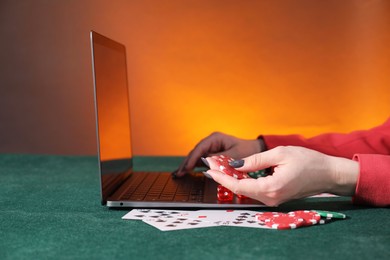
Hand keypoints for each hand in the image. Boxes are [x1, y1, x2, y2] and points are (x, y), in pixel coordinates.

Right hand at [173, 132, 264, 176]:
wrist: (256, 150)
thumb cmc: (248, 150)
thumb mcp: (235, 155)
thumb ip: (221, 159)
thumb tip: (206, 163)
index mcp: (215, 138)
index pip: (200, 149)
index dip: (192, 159)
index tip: (187, 168)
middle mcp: (211, 142)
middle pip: (195, 152)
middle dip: (186, 163)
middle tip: (178, 174)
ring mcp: (211, 148)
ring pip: (196, 157)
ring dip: (188, 165)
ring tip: (179, 174)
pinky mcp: (213, 155)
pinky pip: (201, 160)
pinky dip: (195, 166)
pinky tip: (187, 172)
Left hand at [204, 146, 358, 205]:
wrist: (328, 173)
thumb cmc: (308, 161)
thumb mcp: (280, 154)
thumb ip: (255, 161)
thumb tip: (235, 164)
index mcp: (271, 188)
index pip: (239, 185)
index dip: (222, 177)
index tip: (210, 169)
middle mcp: (270, 199)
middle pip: (240, 190)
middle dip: (225, 177)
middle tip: (212, 165)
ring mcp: (273, 200)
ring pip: (247, 191)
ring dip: (233, 179)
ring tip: (221, 166)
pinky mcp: (276, 197)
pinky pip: (255, 190)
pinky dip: (244, 181)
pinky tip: (237, 172)